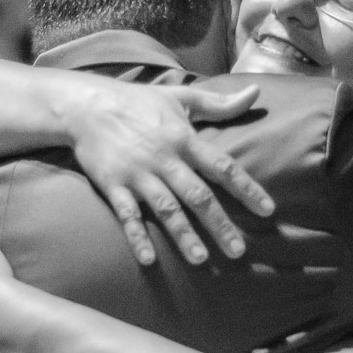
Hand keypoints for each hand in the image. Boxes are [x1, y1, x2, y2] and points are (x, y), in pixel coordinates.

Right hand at [64, 81, 275, 265]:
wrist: (85, 105)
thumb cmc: (138, 102)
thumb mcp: (181, 97)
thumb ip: (220, 103)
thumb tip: (256, 93)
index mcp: (184, 140)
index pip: (223, 167)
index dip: (247, 189)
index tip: (268, 211)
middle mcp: (165, 159)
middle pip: (198, 196)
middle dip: (219, 224)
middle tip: (238, 251)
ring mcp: (138, 174)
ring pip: (166, 209)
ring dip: (183, 235)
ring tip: (201, 260)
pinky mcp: (113, 185)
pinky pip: (127, 215)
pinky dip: (137, 237)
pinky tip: (149, 259)